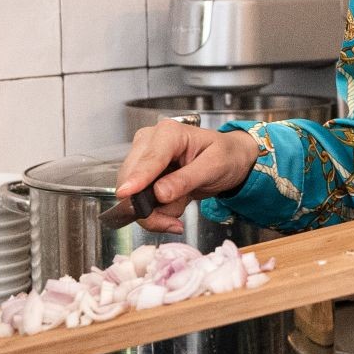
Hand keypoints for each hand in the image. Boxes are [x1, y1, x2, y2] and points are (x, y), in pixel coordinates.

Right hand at [112, 119, 263, 233]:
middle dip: (152, 206)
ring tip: (183, 202)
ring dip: (157, 210)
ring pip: (133, 194)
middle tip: (175, 219)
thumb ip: (186, 180)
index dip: (137, 178)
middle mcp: (150, 141)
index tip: (126, 193)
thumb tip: (160, 193)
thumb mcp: (213, 167)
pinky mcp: (142, 174)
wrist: (228, 160)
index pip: (150, 159)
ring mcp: (143, 158)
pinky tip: (175, 204)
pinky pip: (139, 200)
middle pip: (133, 178)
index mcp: (169, 133)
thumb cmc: (224, 156)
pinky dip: (157, 211)